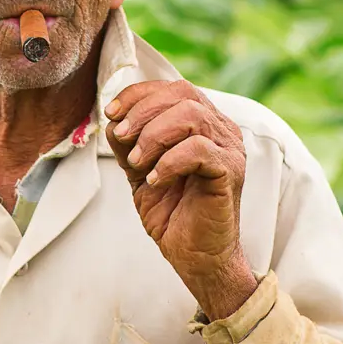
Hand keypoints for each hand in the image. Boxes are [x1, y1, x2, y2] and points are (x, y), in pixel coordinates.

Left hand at [104, 79, 256, 319]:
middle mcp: (221, 130)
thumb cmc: (172, 212)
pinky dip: (168, 161)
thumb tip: (113, 120)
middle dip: (142, 111)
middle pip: (182, 94)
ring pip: (191, 116)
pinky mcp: (230, 172)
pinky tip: (154, 180)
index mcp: (204, 123)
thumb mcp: (140, 171)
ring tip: (137, 163)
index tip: (111, 113)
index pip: (174, 88)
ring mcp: (229, 149)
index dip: (138, 94)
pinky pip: (198, 149)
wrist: (194, 255)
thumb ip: (129, 144)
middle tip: (121, 136)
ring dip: (154, 135)